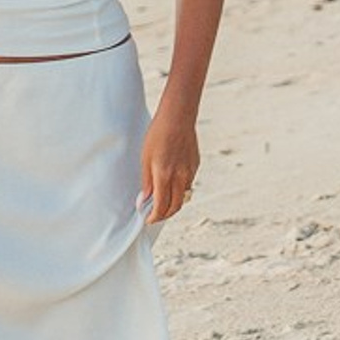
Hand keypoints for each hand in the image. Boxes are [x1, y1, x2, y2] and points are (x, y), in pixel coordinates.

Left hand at [142, 105, 198, 222]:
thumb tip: (144, 200)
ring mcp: (190, 172)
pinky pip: (188, 185)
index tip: (148, 219)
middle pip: (175, 206)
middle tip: (154, 216)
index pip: (162, 206)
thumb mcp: (145, 158)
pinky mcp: (196, 166)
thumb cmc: (157, 136)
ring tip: (162, 204)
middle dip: (165, 215)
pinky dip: (180, 191)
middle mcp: (180, 177)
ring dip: (173, 205)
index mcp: (164, 175)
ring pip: (184, 197)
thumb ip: (146, 182)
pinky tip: (171, 187)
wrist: (178, 119)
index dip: (154, 216)